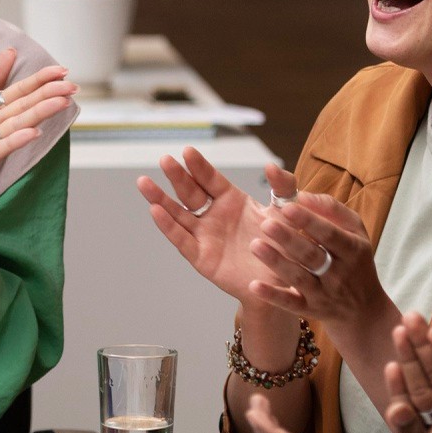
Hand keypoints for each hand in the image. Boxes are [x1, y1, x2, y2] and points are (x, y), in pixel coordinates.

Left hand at [0, 50, 75, 217]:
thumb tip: (10, 50)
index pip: (22, 92)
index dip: (41, 80)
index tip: (63, 70)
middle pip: (25, 106)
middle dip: (49, 94)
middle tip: (73, 86)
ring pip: (17, 125)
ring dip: (39, 114)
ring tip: (61, 102)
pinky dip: (14, 142)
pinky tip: (32, 134)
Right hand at [137, 151, 280, 300]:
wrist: (285, 281)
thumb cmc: (285, 245)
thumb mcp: (287, 212)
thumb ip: (283, 187)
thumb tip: (271, 165)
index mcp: (231, 201)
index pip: (210, 179)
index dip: (199, 167)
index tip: (187, 152)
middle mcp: (214, 216)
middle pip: (190, 193)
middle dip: (177, 177)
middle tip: (165, 160)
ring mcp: (205, 236)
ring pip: (178, 214)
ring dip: (160, 199)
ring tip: (144, 183)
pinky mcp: (201, 258)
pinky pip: (182, 240)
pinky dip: (168, 226)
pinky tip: (155, 211)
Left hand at [246, 166, 390, 328]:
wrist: (364, 310)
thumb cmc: (355, 261)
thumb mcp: (355, 232)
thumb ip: (332, 210)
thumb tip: (303, 195)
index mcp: (352, 249)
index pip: (330, 234)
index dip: (310, 221)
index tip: (287, 206)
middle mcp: (339, 273)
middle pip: (312, 255)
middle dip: (289, 239)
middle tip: (266, 223)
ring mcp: (324, 294)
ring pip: (299, 278)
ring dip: (277, 262)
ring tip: (255, 245)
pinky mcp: (310, 309)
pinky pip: (290, 303)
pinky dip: (273, 296)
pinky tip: (254, 285)